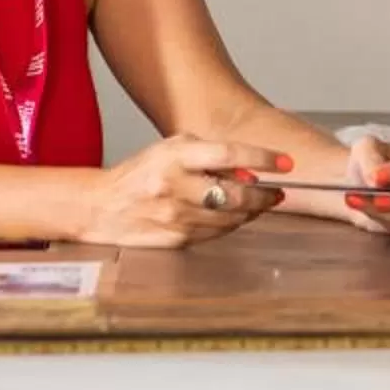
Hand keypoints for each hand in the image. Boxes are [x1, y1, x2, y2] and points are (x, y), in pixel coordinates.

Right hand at [75, 139, 287, 248]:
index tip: (286, 163)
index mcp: (174, 157)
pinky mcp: (177, 240)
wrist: (103, 207)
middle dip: (264, 195)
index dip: (262, 158)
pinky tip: (232, 216)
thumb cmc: (142, 174)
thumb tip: (250, 170)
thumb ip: (210, 155)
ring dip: (251, 211)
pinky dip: (230, 225)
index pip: (228, 154)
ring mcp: (176, 217)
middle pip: (236, 194)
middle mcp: (175, 187)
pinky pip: (217, 233)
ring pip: (231, 218)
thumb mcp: (172, 150)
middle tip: (277, 192)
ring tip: (258, 203)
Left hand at [334, 136, 389, 235]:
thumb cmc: (376, 160)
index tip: (379, 176)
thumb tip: (374, 177)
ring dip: (382, 210)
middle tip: (378, 199)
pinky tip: (359, 205)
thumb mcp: (368, 147)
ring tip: (356, 198)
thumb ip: (371, 158)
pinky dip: (376, 216)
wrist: (363, 181)